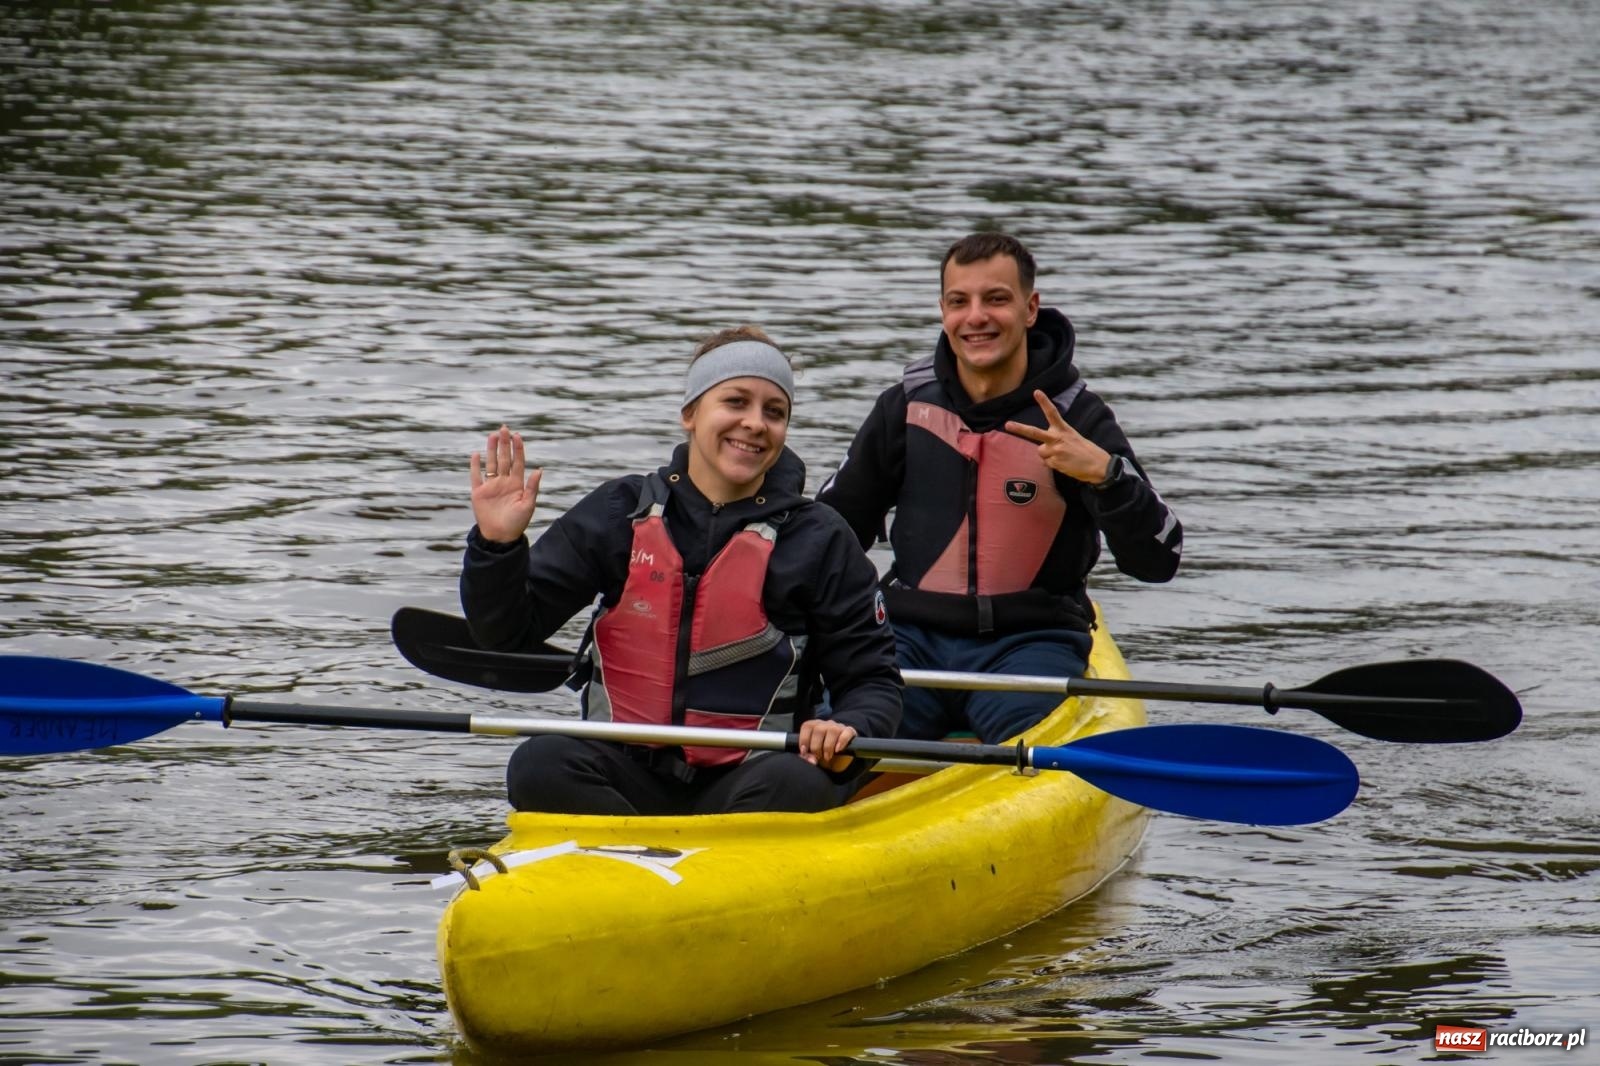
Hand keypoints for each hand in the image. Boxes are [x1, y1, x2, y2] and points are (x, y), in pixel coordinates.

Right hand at [470, 425, 541, 542]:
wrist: (500, 537)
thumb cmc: (517, 523)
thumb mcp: (528, 505)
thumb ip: (532, 487)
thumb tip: (539, 470)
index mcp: (517, 484)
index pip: (518, 462)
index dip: (518, 449)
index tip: (518, 435)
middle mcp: (504, 482)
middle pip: (504, 458)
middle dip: (504, 444)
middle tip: (504, 428)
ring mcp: (491, 486)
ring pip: (491, 463)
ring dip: (491, 450)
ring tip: (493, 435)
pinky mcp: (478, 493)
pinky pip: (476, 476)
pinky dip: (475, 466)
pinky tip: (476, 454)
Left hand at [797, 718, 856, 771]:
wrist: (841, 756)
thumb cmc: (823, 753)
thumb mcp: (813, 755)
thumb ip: (807, 757)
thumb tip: (812, 760)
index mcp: (814, 726)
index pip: (807, 726)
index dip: (804, 739)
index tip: (804, 751)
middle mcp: (826, 724)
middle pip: (818, 730)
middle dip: (816, 747)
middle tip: (818, 757)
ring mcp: (838, 726)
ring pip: (832, 731)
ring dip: (828, 746)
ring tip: (827, 757)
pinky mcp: (849, 731)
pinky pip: (846, 733)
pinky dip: (842, 742)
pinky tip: (838, 750)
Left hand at [1004, 389, 1113, 483]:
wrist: (1098, 466)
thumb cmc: (1086, 451)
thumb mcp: (1072, 439)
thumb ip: (1056, 439)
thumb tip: (1042, 450)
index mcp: (1064, 429)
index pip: (1052, 413)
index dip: (1044, 402)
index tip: (1036, 392)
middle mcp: (1057, 438)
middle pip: (1034, 433)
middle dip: (1019, 429)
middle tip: (1007, 425)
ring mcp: (1055, 451)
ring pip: (1041, 452)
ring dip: (1048, 455)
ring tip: (1064, 457)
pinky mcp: (1055, 463)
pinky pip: (1047, 463)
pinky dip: (1054, 464)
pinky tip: (1066, 464)